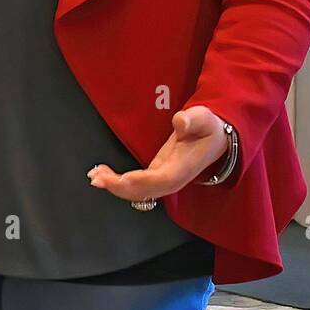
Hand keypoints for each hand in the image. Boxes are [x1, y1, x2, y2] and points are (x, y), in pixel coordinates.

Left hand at [87, 106, 230, 203]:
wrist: (215, 139)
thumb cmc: (208, 128)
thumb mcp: (204, 118)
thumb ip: (192, 119)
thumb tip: (179, 122)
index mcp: (184, 166)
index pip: (163, 178)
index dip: (144, 181)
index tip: (124, 178)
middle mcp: (173, 178)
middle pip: (147, 191)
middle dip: (121, 188)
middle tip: (97, 178)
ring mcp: (163, 178)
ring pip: (139, 191)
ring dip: (116, 187)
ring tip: (95, 176)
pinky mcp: (156, 174)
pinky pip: (137, 185)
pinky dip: (118, 183)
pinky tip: (102, 175)